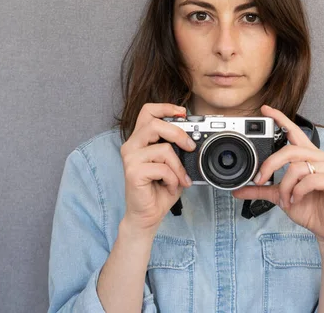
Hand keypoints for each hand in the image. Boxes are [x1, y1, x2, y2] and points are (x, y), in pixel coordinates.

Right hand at [120, 103, 195, 233]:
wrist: (147, 215)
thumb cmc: (159, 189)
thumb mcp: (173, 164)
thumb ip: (177, 149)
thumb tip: (193, 138)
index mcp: (140, 139)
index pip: (148, 111)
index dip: (166, 107)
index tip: (183, 112)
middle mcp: (131, 145)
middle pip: (155, 124)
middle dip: (178, 133)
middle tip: (190, 147)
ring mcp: (130, 158)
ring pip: (163, 149)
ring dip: (178, 165)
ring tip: (180, 178)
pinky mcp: (132, 172)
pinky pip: (162, 168)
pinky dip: (172, 178)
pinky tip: (170, 186)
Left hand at [232, 106, 323, 246]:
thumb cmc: (307, 208)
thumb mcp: (280, 196)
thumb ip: (261, 190)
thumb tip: (238, 190)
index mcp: (307, 156)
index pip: (294, 131)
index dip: (280, 119)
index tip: (265, 110)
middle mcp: (320, 158)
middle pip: (290, 150)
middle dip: (271, 165)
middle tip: (260, 179)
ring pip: (297, 168)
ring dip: (285, 187)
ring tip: (286, 200)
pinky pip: (310, 179)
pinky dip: (298, 192)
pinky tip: (297, 200)